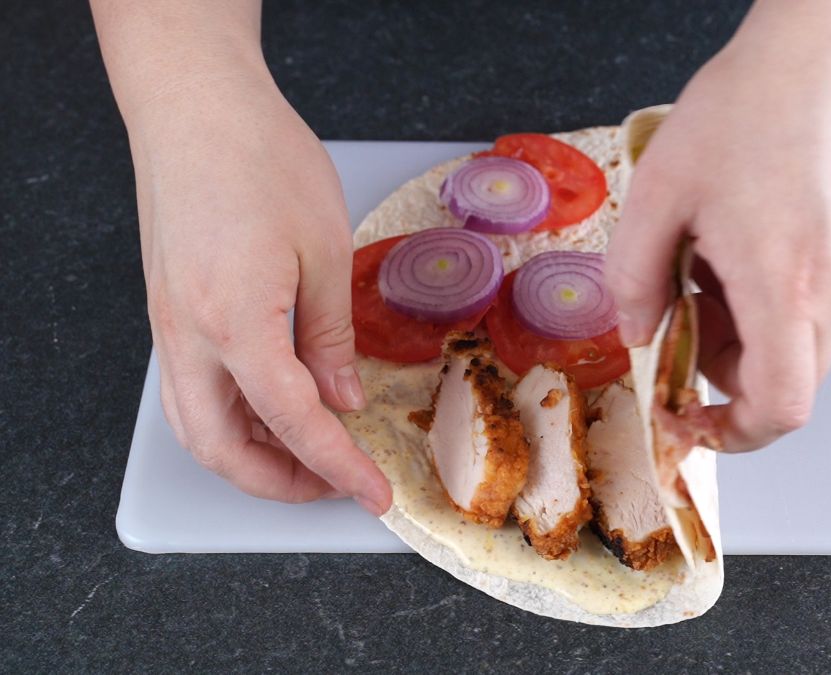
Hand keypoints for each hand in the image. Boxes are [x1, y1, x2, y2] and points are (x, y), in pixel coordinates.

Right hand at [129, 71, 391, 512]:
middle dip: (281, 482)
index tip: (372, 495)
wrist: (196, 106)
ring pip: (197, 427)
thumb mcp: (324, 250)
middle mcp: (188, 336)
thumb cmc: (261, 158)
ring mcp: (168, 326)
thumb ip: (331, 337)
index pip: (293, 423)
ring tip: (312, 452)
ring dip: (252, 455)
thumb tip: (342, 399)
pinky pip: (192, 390)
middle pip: (221, 448)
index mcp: (236, 322)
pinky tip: (277, 406)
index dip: (338, 468)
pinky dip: (233, 417)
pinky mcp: (168, 312)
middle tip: (338, 482)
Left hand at [607, 2, 830, 450]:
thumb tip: (640, 331)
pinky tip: (766, 225)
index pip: (779, 408)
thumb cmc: (759, 98)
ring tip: (728, 246)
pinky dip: (793, 289)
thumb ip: (636, 276)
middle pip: (792, 376)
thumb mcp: (663, 188)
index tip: (691, 417)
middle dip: (731, 364)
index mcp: (787, 283)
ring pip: (813, 335)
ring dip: (760, 322)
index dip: (731, 433)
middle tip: (692, 305)